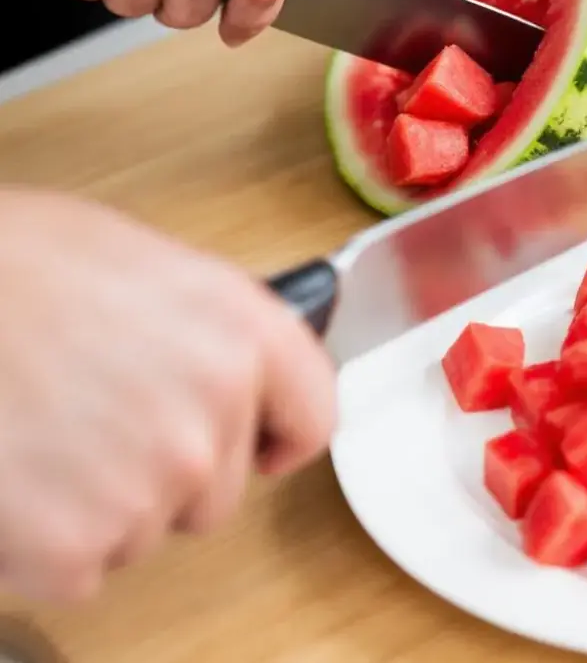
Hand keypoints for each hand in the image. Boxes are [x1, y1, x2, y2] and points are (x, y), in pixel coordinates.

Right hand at [0, 190, 335, 602]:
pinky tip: (20, 478)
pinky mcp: (77, 545)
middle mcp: (212, 414)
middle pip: (221, 488)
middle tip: (100, 420)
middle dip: (170, 470)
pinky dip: (48, 542)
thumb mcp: (143, 264)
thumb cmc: (16, 264)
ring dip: (106, 503)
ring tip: (48, 435)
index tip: (268, 445)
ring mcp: (150, 486)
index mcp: (241, 333)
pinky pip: (83, 566)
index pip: (314, 416)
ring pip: (150, 529)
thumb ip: (208, 330)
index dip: (286, 435)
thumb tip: (226, 367)